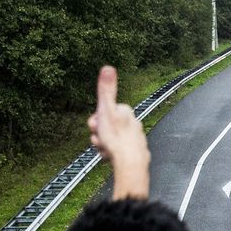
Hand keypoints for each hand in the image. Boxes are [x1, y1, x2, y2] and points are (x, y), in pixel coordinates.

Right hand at [89, 66, 149, 199]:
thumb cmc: (117, 139)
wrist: (129, 163)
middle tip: (99, 140)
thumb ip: (106, 90)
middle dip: (99, 133)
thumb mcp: (106, 110)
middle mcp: (133, 123)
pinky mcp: (135, 151)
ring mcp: (135, 138)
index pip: (104, 111)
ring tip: (105, 150)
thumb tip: (108, 68)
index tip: (95, 125)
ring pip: (110, 139)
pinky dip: (111, 154)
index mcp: (126, 111)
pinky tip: (110, 157)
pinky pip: (116, 151)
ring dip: (103, 145)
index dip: (96, 119)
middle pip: (106, 126)